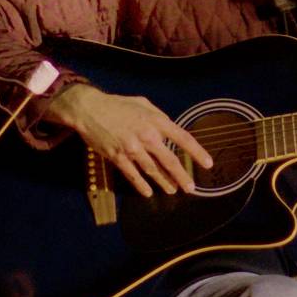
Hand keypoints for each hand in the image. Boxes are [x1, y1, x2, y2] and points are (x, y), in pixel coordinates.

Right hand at [47, 86, 213, 198]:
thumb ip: (159, 117)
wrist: (89, 109)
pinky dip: (141, 185)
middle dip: (182, 176)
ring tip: (172, 191)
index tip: (208, 164)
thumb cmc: (118, 105)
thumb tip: (170, 130)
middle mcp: (147, 136)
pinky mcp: (117, 157)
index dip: (197, 152)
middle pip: (170, 161)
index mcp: (156, 121)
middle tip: (191, 188)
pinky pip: (132, 175)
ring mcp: (132, 148)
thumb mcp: (143, 103)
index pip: (183, 138)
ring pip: (152, 171)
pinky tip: (148, 193)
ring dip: (164, 183)